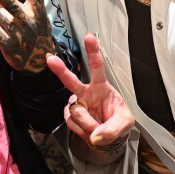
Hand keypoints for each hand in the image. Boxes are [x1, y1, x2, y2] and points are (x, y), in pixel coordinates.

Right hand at [47, 33, 133, 147]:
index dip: (93, 52)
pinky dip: (83, 131)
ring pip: (77, 112)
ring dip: (89, 125)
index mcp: (101, 87)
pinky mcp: (69, 116)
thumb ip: (112, 130)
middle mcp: (85, 92)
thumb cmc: (117, 121)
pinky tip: (88, 130)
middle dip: (61, 70)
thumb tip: (95, 136)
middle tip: (51, 60)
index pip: (97, 67)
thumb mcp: (124, 124)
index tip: (89, 37)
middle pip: (71, 80)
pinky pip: (73, 124)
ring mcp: (76, 104)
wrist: (107, 136)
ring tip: (98, 128)